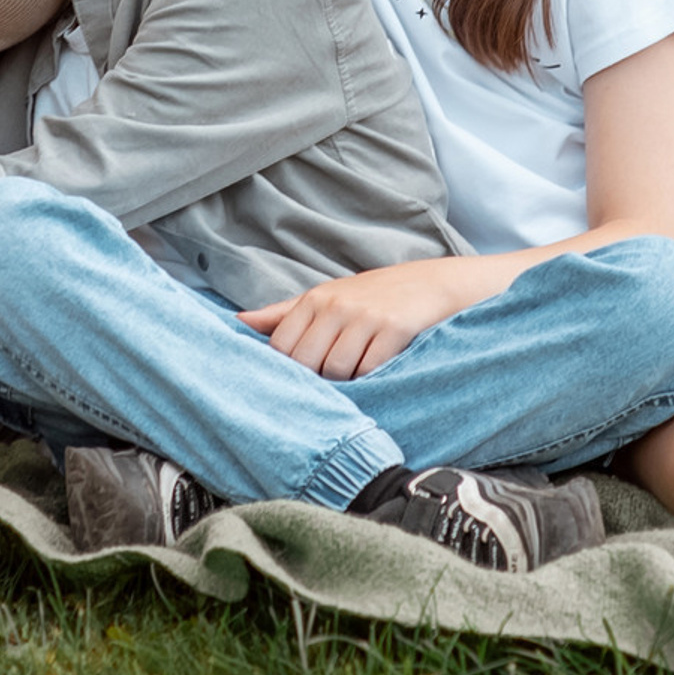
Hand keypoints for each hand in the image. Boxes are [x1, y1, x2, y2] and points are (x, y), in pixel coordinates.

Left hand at [240, 260, 483, 379]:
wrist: (435, 285)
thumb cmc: (375, 297)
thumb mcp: (328, 298)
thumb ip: (283, 314)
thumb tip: (238, 322)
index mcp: (315, 299)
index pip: (281, 348)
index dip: (288, 372)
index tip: (301, 383)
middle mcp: (336, 305)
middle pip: (305, 362)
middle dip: (315, 382)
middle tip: (330, 389)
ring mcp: (365, 317)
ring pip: (336, 370)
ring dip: (346, 384)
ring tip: (358, 380)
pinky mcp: (394, 329)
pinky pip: (369, 370)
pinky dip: (371, 380)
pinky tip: (378, 376)